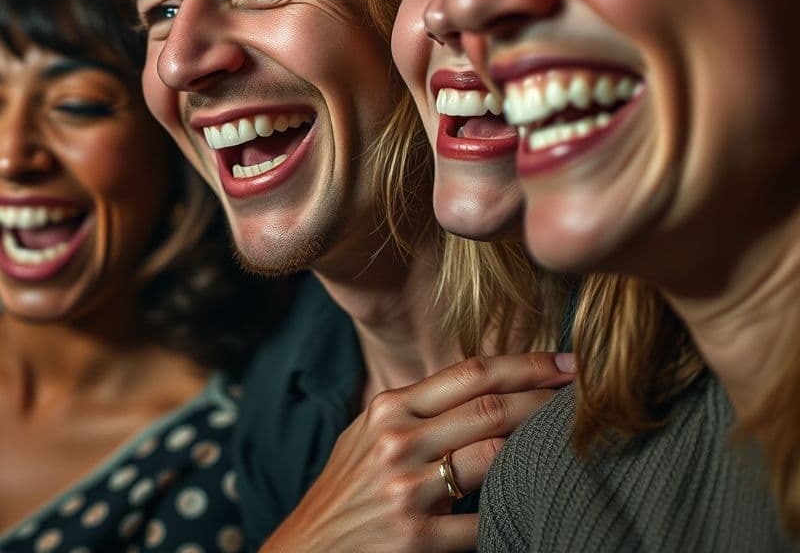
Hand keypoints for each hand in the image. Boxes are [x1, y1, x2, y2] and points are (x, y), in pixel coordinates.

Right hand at [260, 351, 575, 552]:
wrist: (306, 550)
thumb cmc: (345, 491)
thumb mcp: (368, 436)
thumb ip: (416, 412)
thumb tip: (481, 390)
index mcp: (389, 408)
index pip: (470, 374)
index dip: (525, 365)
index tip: (565, 362)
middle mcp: (397, 441)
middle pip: (491, 408)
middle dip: (546, 396)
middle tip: (589, 390)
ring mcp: (408, 490)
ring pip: (496, 456)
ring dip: (542, 446)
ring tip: (574, 437)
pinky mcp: (418, 540)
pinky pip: (485, 522)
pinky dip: (516, 510)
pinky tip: (540, 502)